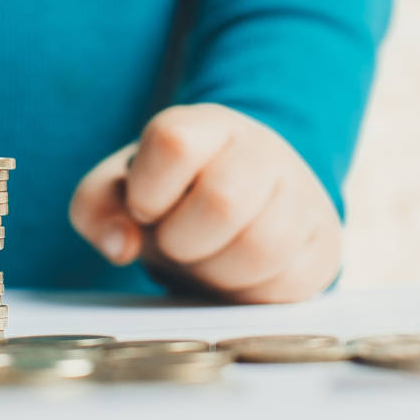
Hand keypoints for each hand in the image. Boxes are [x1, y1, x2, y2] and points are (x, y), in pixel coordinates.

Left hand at [69, 103, 340, 302]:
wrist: (243, 210)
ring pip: (260, 246)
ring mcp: (300, 193)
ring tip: (208, 259)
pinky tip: (238, 276)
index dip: (148, 190)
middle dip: (183, 241)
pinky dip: (249, 293)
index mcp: (207, 125)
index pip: (172, 142)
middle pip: (223, 200)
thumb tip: (121, 243)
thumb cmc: (173, 199)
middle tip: (178, 242)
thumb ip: (96, 207)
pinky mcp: (322, 242)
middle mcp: (261, 150)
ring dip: (217, 272)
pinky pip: (287, 281)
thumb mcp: (123, 192)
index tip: (144, 208)